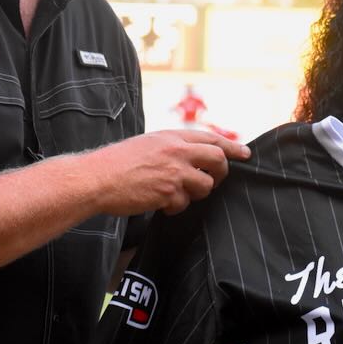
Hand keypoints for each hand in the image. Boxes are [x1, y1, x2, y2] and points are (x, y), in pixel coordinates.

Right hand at [89, 129, 249, 215]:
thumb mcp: (148, 143)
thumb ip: (172, 147)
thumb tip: (195, 156)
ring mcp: (175, 171)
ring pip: (205, 185)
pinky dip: (174, 207)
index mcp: (172, 136)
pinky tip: (158, 202)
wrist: (97, 178)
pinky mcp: (168, 192)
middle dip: (221, 172)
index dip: (232, 146)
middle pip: (218, 160)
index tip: (246, 153)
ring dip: (195, 192)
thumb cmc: (117, 162)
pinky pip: (184, 203)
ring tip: (173, 192)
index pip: (211, 138)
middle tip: (215, 181)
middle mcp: (177, 151)